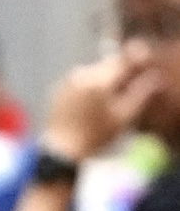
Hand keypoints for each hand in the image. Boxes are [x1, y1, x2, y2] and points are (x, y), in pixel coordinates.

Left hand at [43, 53, 165, 162]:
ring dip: (103, 81)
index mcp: (98, 79)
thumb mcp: (123, 117)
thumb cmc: (95, 136)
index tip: (138, 79)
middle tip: (122, 95)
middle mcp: (81, 74)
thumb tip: (153, 78)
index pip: (123, 60)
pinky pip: (80, 80)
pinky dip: (88, 87)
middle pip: (108, 65)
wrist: (60, 150)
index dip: (135, 66)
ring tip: (105, 104)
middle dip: (118, 75)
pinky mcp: (59, 88)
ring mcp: (67, 80)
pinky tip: (89, 106)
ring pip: (94, 72)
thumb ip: (141, 93)